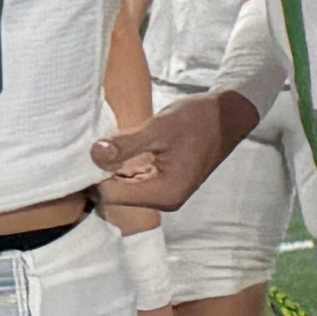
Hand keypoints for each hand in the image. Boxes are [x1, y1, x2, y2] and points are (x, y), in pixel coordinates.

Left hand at [92, 88, 249, 217]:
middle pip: (118, 195)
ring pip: (126, 188)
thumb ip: (125, 144)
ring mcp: (167, 193)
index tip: (87, 152)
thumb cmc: (198, 120)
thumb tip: (93, 155)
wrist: (229, 114)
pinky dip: (126, 168)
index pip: (113, 195)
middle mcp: (165, 200)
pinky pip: (137, 181)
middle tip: (93, 146)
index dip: (96, 174)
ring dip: (114, 169)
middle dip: (103, 173)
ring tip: (105, 145)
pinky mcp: (168, 183)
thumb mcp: (158, 128)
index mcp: (164, 193)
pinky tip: (121, 149)